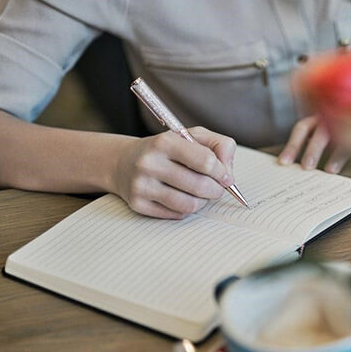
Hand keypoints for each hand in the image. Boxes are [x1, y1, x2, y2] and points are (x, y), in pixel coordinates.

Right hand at [111, 127, 236, 218]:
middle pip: (200, 186)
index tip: (226, 176)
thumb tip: (228, 171)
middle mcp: (149, 163)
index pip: (206, 161)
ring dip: (203, 202)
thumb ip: (219, 145)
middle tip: (217, 188)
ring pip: (189, 204)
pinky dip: (187, 209)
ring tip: (202, 194)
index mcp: (164, 142)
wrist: (123, 162)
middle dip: (216, 190)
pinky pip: (176, 215)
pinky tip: (183, 198)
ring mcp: (141, 185)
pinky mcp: (137, 204)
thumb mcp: (192, 136)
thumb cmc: (166, 150)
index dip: (222, 172)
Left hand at [277, 116, 348, 173]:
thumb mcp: (324, 127)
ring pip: (345, 138)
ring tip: (330, 171)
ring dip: (337, 156)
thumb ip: (310, 141)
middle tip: (306, 167)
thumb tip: (290, 163)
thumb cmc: (341, 124)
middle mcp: (334, 118)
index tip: (283, 163)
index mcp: (319, 117)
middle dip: (313, 151)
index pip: (302, 128)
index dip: (292, 146)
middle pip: (321, 134)